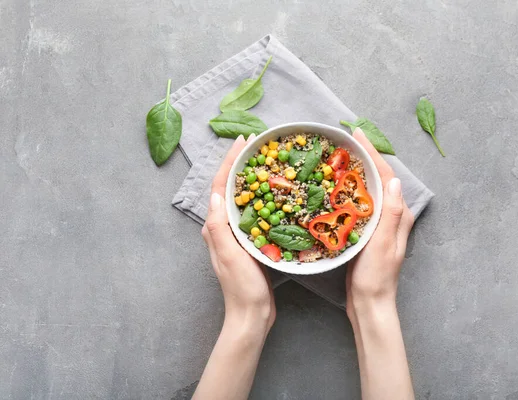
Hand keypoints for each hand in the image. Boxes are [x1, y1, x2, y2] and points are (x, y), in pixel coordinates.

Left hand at [202, 134, 275, 332]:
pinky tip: (277, 192)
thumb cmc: (242, 288)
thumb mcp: (230, 257)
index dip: (230, 162)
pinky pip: (255, 212)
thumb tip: (216, 195)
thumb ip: (219, 228)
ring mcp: (236, 235)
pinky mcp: (250, 242)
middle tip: (256, 145)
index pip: (220, 187)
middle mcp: (223, 228)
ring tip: (266, 161)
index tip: (242, 142)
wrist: (253, 315)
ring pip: (243, 198)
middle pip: (229, 188)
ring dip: (251, 178)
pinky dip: (263, 197)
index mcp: (216, 228)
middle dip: (240, 164)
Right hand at [346, 128, 415, 399]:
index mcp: (397, 214)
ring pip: (367, 189)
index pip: (385, 175)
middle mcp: (391, 215)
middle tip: (345, 140)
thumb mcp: (383, 243)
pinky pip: (357, 204)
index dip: (371, 152)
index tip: (356, 133)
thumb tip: (393, 180)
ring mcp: (379, 224)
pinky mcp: (366, 233)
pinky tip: (333, 187)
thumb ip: (390, 212)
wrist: (370, 304)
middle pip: (377, 178)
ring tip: (337, 156)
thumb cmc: (377, 277)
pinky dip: (347, 190)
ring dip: (355, 171)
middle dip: (363, 156)